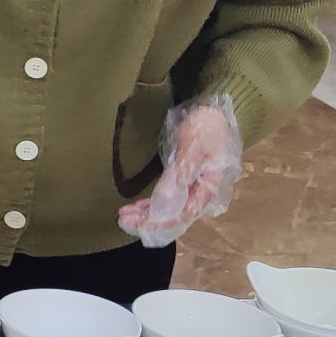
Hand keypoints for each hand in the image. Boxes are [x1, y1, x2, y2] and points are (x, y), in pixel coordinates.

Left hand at [117, 97, 241, 247]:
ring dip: (147, 215)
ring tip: (124, 215)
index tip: (139, 224)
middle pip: (174, 216)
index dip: (160, 223)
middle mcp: (200, 194)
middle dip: (148, 221)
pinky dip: (151, 204)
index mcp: (208, 189)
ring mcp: (191, 188)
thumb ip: (178, 176)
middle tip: (123, 220)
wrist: (212, 112)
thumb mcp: (192, 150)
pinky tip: (136, 207)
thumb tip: (164, 201)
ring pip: (168, 210)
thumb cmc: (205, 129)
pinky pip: (167, 199)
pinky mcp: (183, 181)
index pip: (183, 215)